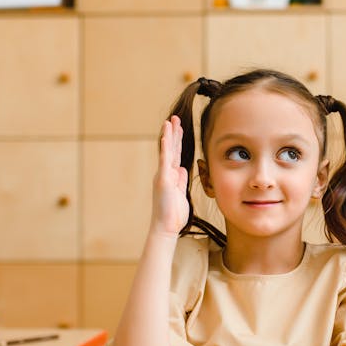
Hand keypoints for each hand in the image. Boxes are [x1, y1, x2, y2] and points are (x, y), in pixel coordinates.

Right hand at [151, 116, 190, 237]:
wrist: (166, 226)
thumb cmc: (173, 214)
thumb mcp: (180, 193)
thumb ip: (181, 180)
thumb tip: (182, 169)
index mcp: (171, 176)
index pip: (176, 155)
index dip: (178, 141)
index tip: (179, 128)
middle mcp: (166, 173)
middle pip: (171, 149)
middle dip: (174, 133)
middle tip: (175, 118)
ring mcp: (163, 174)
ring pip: (167, 151)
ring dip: (169, 135)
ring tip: (170, 121)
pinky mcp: (163, 178)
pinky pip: (165, 159)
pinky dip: (166, 146)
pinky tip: (167, 135)